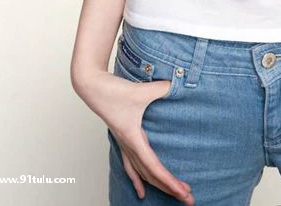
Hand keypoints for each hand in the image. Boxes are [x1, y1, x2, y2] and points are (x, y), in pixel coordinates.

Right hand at [73, 69, 193, 202]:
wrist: (91, 85)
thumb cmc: (112, 90)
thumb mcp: (140, 90)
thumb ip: (161, 88)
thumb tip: (176, 85)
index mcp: (133, 138)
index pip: (154, 167)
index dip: (169, 181)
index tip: (184, 192)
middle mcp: (129, 145)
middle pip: (151, 175)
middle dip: (170, 188)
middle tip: (189, 199)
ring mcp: (124, 143)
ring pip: (142, 172)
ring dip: (158, 185)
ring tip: (174, 195)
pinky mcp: (122, 138)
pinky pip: (131, 165)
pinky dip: (137, 179)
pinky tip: (141, 191)